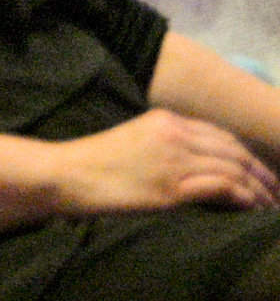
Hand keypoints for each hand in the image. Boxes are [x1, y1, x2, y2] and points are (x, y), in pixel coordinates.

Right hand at [49, 109, 279, 213]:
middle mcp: (175, 134)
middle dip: (262, 173)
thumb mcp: (136, 141)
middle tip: (276, 192)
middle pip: (235, 150)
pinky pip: (223, 188)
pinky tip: (251, 207)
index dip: (247, 156)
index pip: (221, 135)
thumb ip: (167, 145)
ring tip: (270, 205)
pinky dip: (244, 198)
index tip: (260, 174)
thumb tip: (198, 166)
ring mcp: (174, 161)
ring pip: (235, 168)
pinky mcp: (172, 188)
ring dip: (259, 189)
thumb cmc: (96, 162)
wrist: (67, 173)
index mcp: (166, 119)